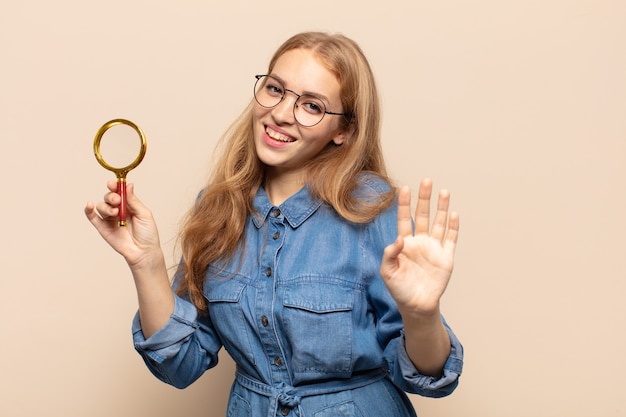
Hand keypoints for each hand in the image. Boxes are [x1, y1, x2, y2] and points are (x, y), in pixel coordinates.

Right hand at [84, 180, 161, 267]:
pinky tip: (89, 205)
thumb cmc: (147, 234)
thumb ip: (134, 200)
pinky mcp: (103, 228)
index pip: (119, 191)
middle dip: (111, 196)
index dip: (115, 186)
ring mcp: (110, 218)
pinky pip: (92, 217)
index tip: (113, 184)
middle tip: (117, 201)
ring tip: (115, 212)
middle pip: (109, 197)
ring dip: (106, 206)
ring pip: (101, 205)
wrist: (143, 251)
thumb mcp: (144, 214)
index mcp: (129, 204)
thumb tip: (129, 185)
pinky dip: (88, 210)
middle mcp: (118, 209)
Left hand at [380, 178, 458, 315]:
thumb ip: (390, 254)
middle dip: (425, 198)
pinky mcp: (446, 257)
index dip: (404, 204)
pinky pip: (450, 239)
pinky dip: (452, 227)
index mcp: (405, 243)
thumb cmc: (399, 288)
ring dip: (441, 208)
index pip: (405, 219)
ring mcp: (434, 248)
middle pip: (423, 215)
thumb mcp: (387, 272)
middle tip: (426, 181)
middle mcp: (420, 242)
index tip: (404, 188)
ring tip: (444, 192)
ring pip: (439, 223)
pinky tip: (453, 214)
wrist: (416, 305)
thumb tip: (399, 238)